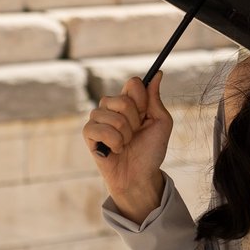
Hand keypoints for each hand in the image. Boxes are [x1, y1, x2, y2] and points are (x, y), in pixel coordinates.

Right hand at [85, 74, 172, 220]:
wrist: (141, 176)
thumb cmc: (151, 151)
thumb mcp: (161, 123)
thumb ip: (155, 99)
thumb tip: (158, 73)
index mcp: (130, 102)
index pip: (133, 83)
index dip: (141, 99)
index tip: (145, 114)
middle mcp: (112, 107)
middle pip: (122, 99)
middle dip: (134, 121)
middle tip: (135, 133)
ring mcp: (98, 119)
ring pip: (111, 116)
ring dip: (124, 134)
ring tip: (126, 143)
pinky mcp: (88, 134)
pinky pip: (99, 128)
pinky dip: (113, 142)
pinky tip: (115, 150)